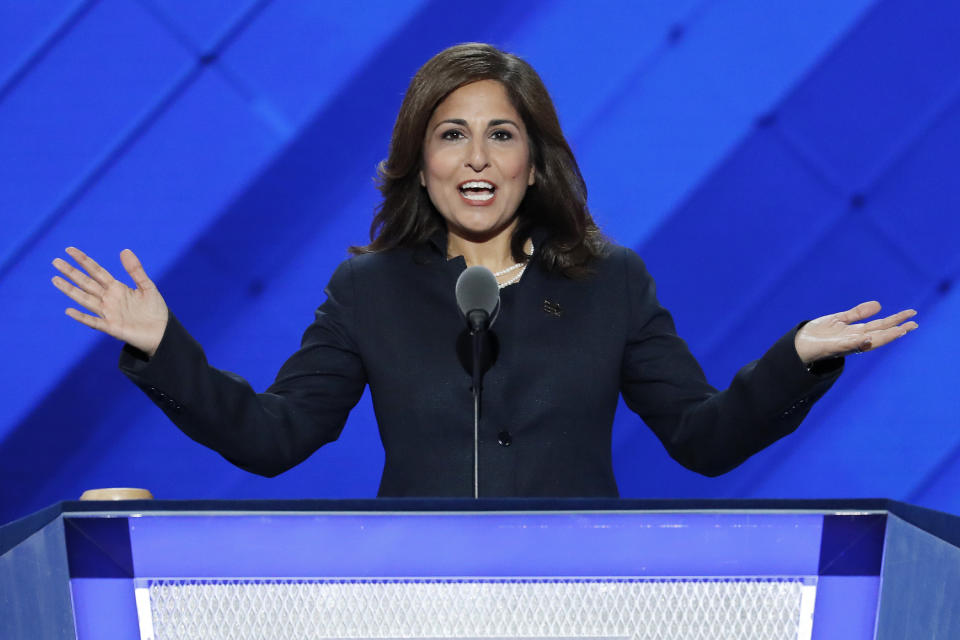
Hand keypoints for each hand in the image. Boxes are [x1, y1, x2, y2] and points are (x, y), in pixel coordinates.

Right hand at [52, 247, 167, 356]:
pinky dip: (82, 317)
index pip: (96, 271)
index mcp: (117, 288)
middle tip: (55, 261)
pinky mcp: (112, 327)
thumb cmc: (154, 310)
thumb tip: (124, 250)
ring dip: (70, 290)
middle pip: (87, 283)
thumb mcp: (147, 287)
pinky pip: (94, 322)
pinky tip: (69, 311)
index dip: (83, 261)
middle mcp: (109, 299)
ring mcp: (108, 313)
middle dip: (72, 272)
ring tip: (55, 279)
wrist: (162, 332)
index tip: (69, 250)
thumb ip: (135, 270)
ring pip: (85, 299)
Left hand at [794, 301, 917, 363]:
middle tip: (914, 325)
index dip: (896, 320)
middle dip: (896, 330)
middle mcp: (854, 340)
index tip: (912, 315)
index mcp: (856, 333)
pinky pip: (848, 345)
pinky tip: (868, 338)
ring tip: (900, 331)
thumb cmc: (818, 334)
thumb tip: (879, 305)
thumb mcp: (839, 319)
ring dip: (884, 337)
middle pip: (879, 334)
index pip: (880, 326)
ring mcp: (845, 344)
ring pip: (869, 341)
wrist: (798, 344)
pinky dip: (858, 343)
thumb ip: (858, 313)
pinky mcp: (833, 347)